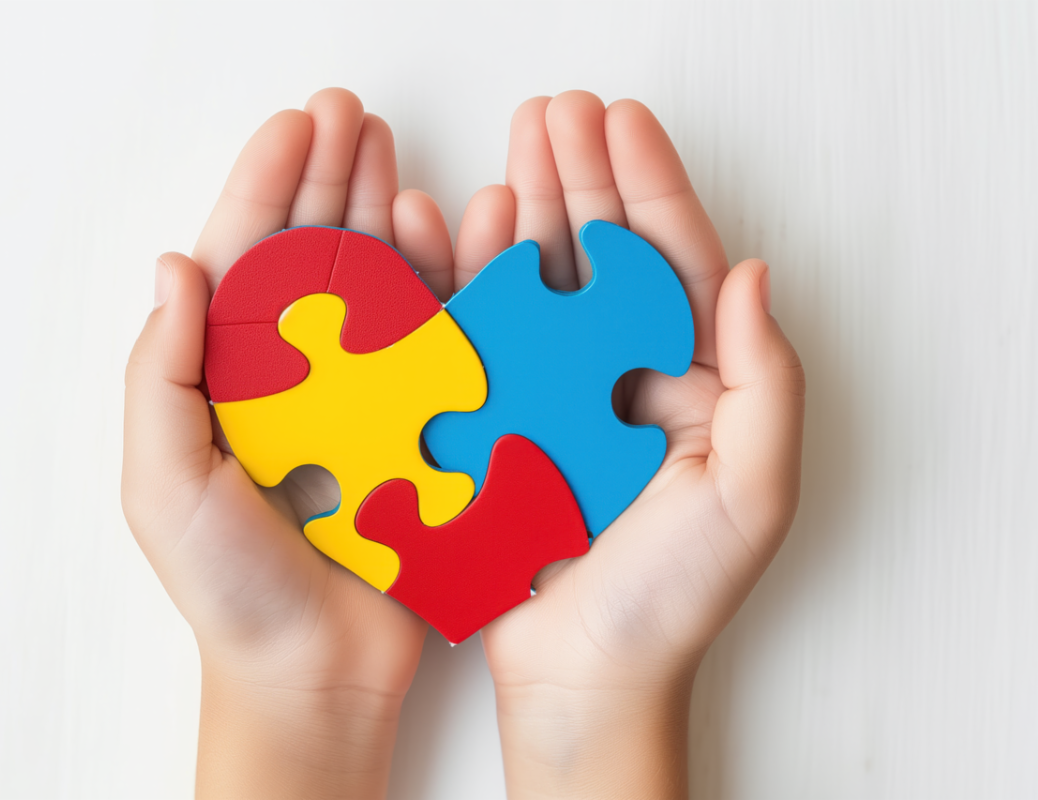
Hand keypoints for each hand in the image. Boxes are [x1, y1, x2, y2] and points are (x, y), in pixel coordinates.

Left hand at [122, 88, 455, 798]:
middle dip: (326, 178)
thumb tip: (175, 266)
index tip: (295, 126)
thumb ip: (162, 376)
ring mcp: (357, 398)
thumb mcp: (166, 484)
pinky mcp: (415, 427)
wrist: (316, 673)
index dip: (264, 186)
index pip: (241, 261)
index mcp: (225, 379)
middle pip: (308, 255)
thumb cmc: (232, 590)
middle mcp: (292, 376)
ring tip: (394, 157)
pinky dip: (439, 286)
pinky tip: (444, 235)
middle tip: (351, 115)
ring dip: (381, 215)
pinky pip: (430, 343)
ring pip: (372, 286)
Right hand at [457, 92, 805, 797]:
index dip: (650, 187)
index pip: (675, 266)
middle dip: (582, 177)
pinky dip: (466, 280)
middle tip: (554, 110)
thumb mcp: (750, 495)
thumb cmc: (669, 600)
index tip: (620, 123)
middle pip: (605, 258)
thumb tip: (753, 273)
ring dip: (526, 210)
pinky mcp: (497, 420)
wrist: (582, 678)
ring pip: (542, 284)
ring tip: (510, 146)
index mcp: (693, 385)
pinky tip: (456, 228)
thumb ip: (767, 382)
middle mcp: (624, 379)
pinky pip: (481, 337)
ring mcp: (556, 396)